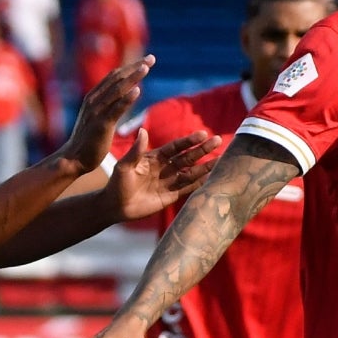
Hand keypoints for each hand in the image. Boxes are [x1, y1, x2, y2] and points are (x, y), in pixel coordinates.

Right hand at [57, 55, 153, 174]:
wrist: (74, 158)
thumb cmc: (88, 141)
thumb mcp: (98, 118)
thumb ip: (108, 106)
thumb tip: (123, 96)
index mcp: (94, 98)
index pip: (114, 77)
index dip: (130, 67)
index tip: (147, 61)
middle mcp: (94, 100)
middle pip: (117, 78)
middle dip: (135, 67)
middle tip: (152, 58)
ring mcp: (97, 111)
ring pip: (117, 90)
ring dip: (132, 77)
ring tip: (146, 68)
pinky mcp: (101, 124)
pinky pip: (115, 109)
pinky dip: (126, 99)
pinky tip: (138, 90)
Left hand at [104, 125, 221, 220]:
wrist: (115, 207)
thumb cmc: (117, 184)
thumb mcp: (124, 166)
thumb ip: (136, 151)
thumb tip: (144, 131)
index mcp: (155, 157)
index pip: (176, 147)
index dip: (189, 141)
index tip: (202, 134)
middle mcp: (165, 167)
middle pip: (187, 157)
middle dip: (202, 149)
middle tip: (218, 140)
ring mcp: (169, 182)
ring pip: (191, 172)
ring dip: (206, 166)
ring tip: (222, 159)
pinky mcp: (171, 196)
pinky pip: (188, 188)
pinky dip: (200, 183)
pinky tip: (213, 178)